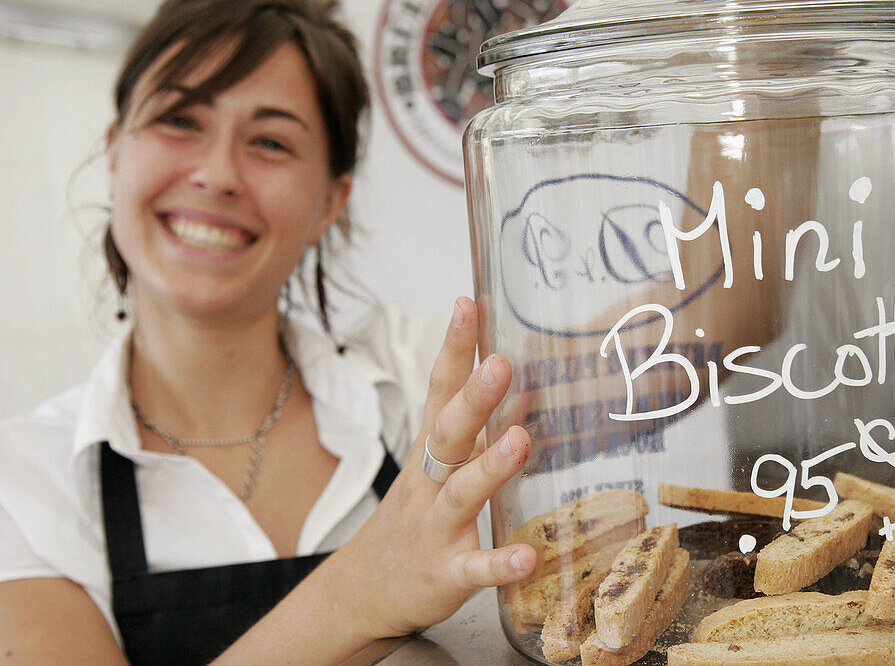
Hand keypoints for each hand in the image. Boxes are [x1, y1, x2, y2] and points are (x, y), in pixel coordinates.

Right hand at [329, 296, 535, 640]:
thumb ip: (476, 423)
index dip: (454, 348)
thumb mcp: (439, 463)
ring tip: (519, 440)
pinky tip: (528, 557)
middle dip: (473, 397)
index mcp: (431, 450)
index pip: (440, 389)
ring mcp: (435, 527)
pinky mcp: (446, 572)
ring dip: (490, 467)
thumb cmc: (415, 515)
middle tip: (500, 363)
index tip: (468, 304)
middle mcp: (429, 482)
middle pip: (448, 433)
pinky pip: (474, 567)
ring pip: (462, 494)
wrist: (365, 590)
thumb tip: (523, 381)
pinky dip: (500, 563)